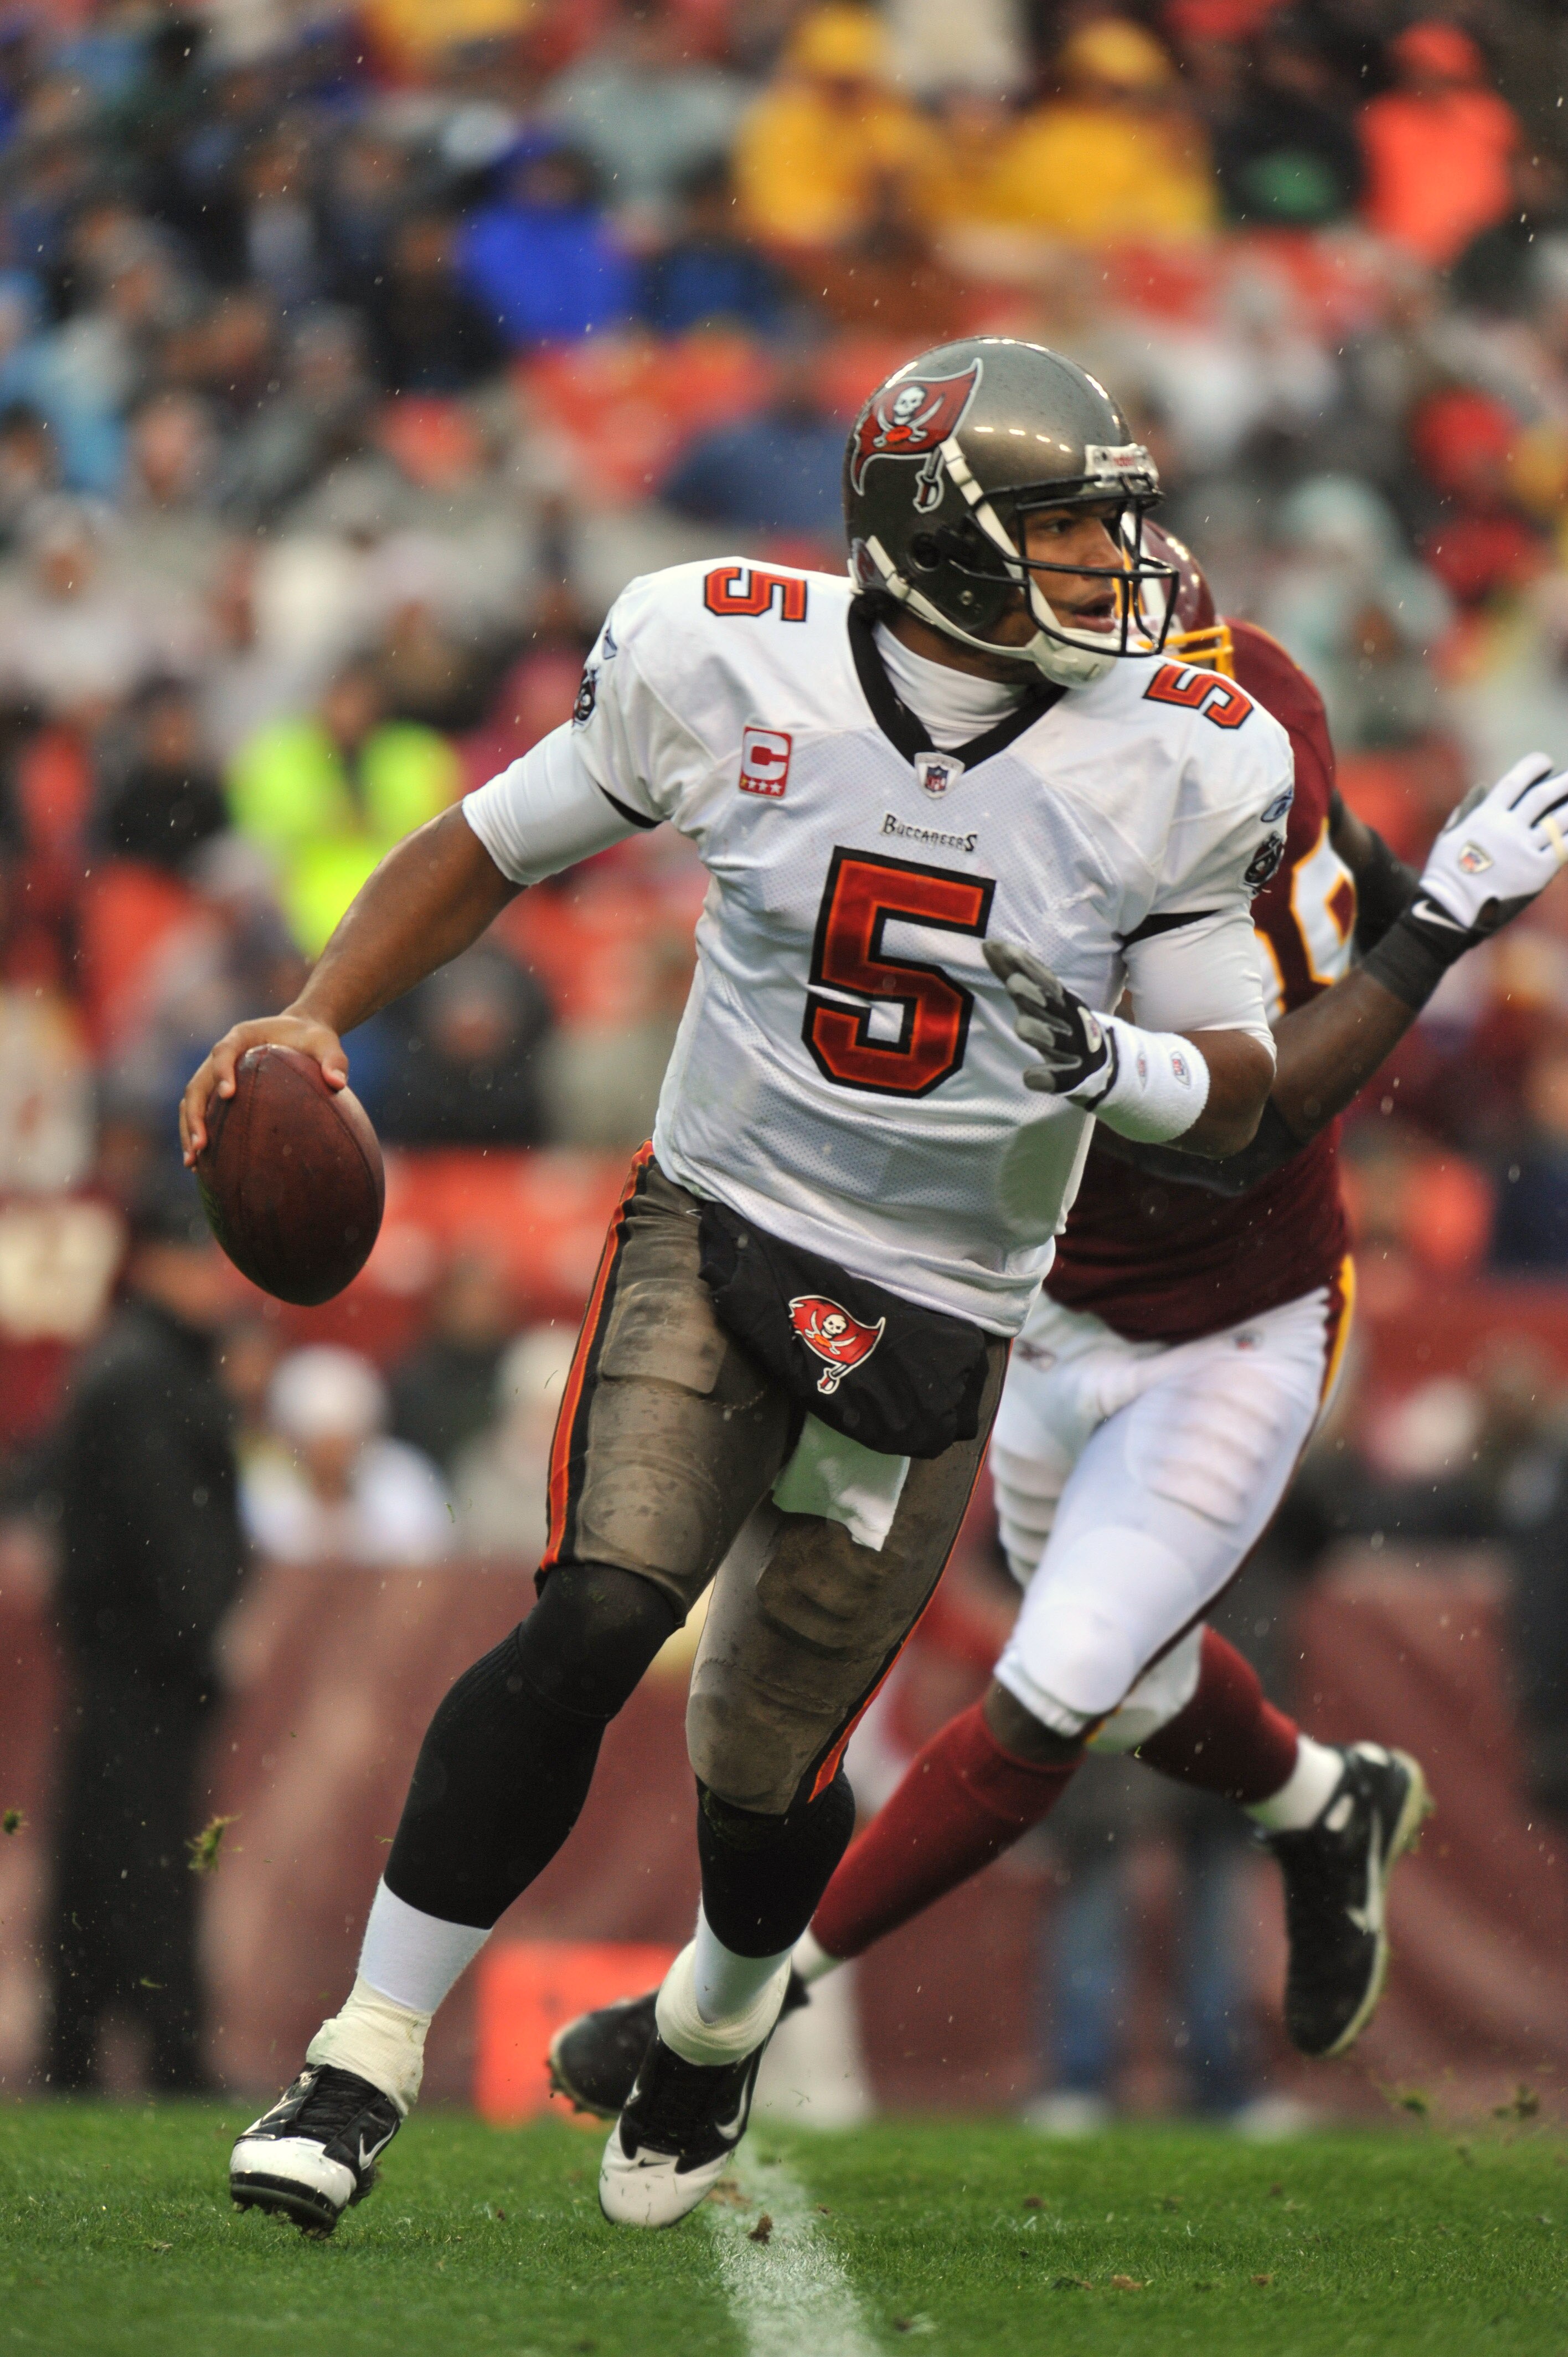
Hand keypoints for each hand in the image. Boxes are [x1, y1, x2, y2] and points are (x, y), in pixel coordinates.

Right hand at [180, 1012, 346, 1166]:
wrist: (300, 1034)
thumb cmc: (313, 1040)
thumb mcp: (327, 1044)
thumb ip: (333, 1060)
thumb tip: (338, 1083)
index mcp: (242, 1037)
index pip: (224, 1052)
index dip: (222, 1072)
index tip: (229, 1095)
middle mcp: (221, 1054)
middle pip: (197, 1084)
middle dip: (195, 1115)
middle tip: (202, 1145)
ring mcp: (215, 1073)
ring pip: (192, 1101)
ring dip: (189, 1130)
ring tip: (193, 1162)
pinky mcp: (218, 1089)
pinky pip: (202, 1111)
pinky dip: (196, 1133)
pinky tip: (200, 1164)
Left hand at [984, 938, 1115, 1100]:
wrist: (1102, 1065)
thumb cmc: (1060, 1024)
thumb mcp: (1040, 998)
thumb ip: (1014, 973)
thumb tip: (988, 945)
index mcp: (1061, 1001)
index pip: (1044, 980)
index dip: (1026, 965)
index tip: (1003, 950)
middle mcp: (1069, 1022)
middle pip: (1051, 1007)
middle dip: (1033, 995)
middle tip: (1013, 983)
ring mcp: (1074, 1050)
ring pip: (1057, 1041)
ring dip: (1040, 1033)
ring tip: (1021, 1027)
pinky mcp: (1074, 1078)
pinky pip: (1062, 1079)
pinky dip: (1048, 1079)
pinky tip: (1030, 1077)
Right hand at [1415, 753, 1567, 946]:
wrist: (1451, 910)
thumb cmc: (1447, 874)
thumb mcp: (1449, 836)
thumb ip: (1468, 810)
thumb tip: (1483, 789)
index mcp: (1485, 816)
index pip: (1515, 781)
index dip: (1533, 766)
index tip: (1545, 763)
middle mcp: (1507, 828)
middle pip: (1543, 796)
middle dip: (1563, 783)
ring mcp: (1524, 849)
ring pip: (1559, 820)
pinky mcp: (1538, 872)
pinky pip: (1564, 847)